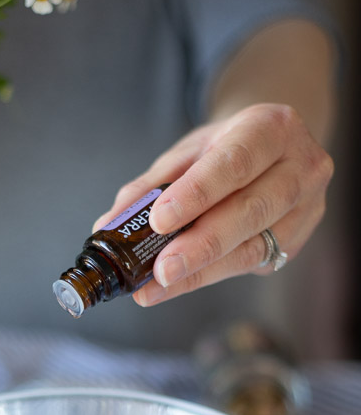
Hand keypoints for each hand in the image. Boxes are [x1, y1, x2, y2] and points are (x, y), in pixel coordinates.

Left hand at [93, 104, 333, 305]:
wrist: (273, 150)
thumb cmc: (227, 149)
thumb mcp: (189, 153)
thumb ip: (152, 186)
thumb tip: (108, 227)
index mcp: (272, 128)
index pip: (235, 162)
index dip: (197, 193)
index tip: (159, 220)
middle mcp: (301, 167)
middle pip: (250, 211)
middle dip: (200, 245)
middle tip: (160, 270)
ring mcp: (306, 208)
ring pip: (252, 247)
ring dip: (201, 271)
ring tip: (157, 286)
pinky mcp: (296, 241)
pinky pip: (251, 264)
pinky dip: (210, 275)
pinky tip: (179, 283)